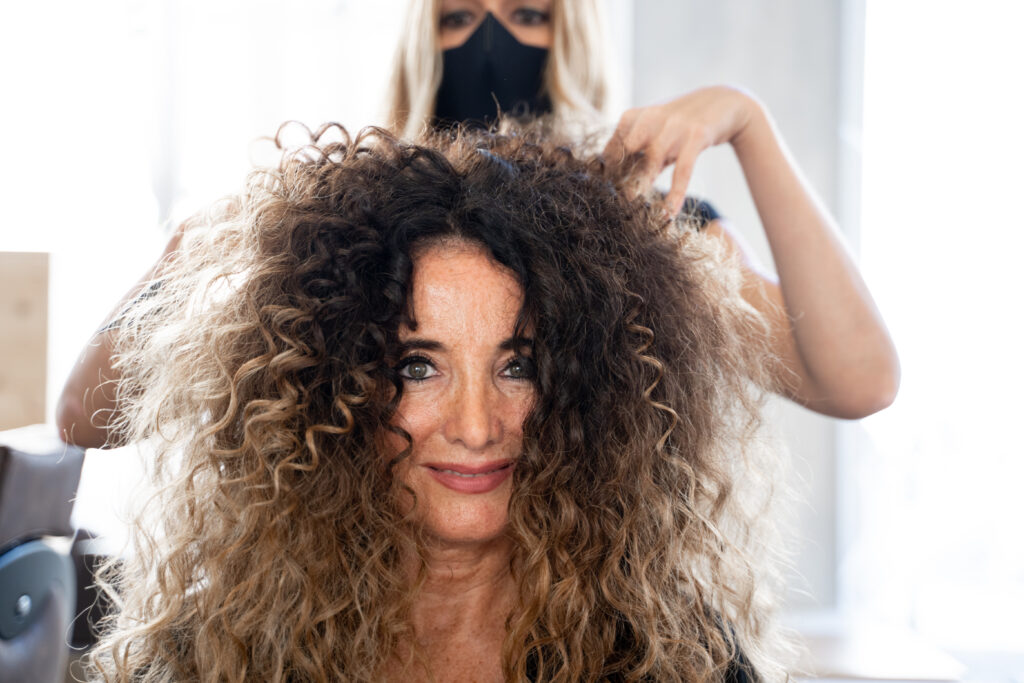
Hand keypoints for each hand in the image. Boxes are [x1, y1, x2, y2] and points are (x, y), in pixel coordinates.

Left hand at [602, 86, 759, 214]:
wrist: (724, 103)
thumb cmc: (682, 127)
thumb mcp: (656, 139)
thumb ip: (638, 160)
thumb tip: (619, 189)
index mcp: (635, 117)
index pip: (612, 146)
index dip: (606, 170)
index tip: (601, 192)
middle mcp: (652, 117)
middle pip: (628, 150)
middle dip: (619, 176)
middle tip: (613, 204)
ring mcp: (675, 125)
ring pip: (652, 158)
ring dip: (643, 186)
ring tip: (636, 213)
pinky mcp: (697, 135)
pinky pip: (683, 169)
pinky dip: (675, 193)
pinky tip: (669, 213)